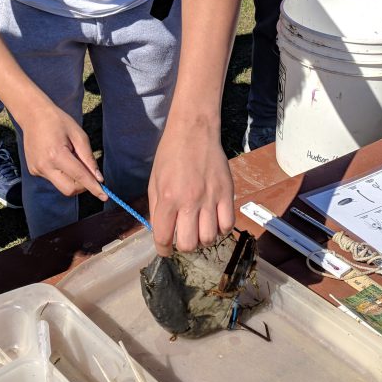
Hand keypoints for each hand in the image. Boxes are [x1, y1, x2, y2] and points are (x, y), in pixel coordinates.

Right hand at [20, 103, 106, 200]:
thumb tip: (99, 178)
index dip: (94, 188)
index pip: (80, 177)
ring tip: (70, 157)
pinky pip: (53, 179)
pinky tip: (58, 156)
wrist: (33, 115)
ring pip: (61, 186)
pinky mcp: (33, 171)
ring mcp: (37, 170)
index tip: (105, 196)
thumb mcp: (79, 135)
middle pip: (69, 190)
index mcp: (56, 155)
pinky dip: (62, 173)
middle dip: (83, 186)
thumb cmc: (59, 121)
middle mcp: (44, 166)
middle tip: (89, 173)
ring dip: (72, 178)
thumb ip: (89, 158)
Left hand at [148, 116, 234, 255]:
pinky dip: (221, 229)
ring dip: (203, 239)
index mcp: (167, 199)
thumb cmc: (170, 155)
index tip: (166, 250)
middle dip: (183, 246)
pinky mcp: (226, 193)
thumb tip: (161, 233)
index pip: (164, 238)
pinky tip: (214, 221)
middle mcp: (189, 201)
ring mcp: (210, 198)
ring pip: (209, 238)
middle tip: (183, 237)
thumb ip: (156, 210)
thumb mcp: (154, 182)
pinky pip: (228, 224)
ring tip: (199, 229)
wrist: (193, 132)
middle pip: (188, 244)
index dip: (163, 250)